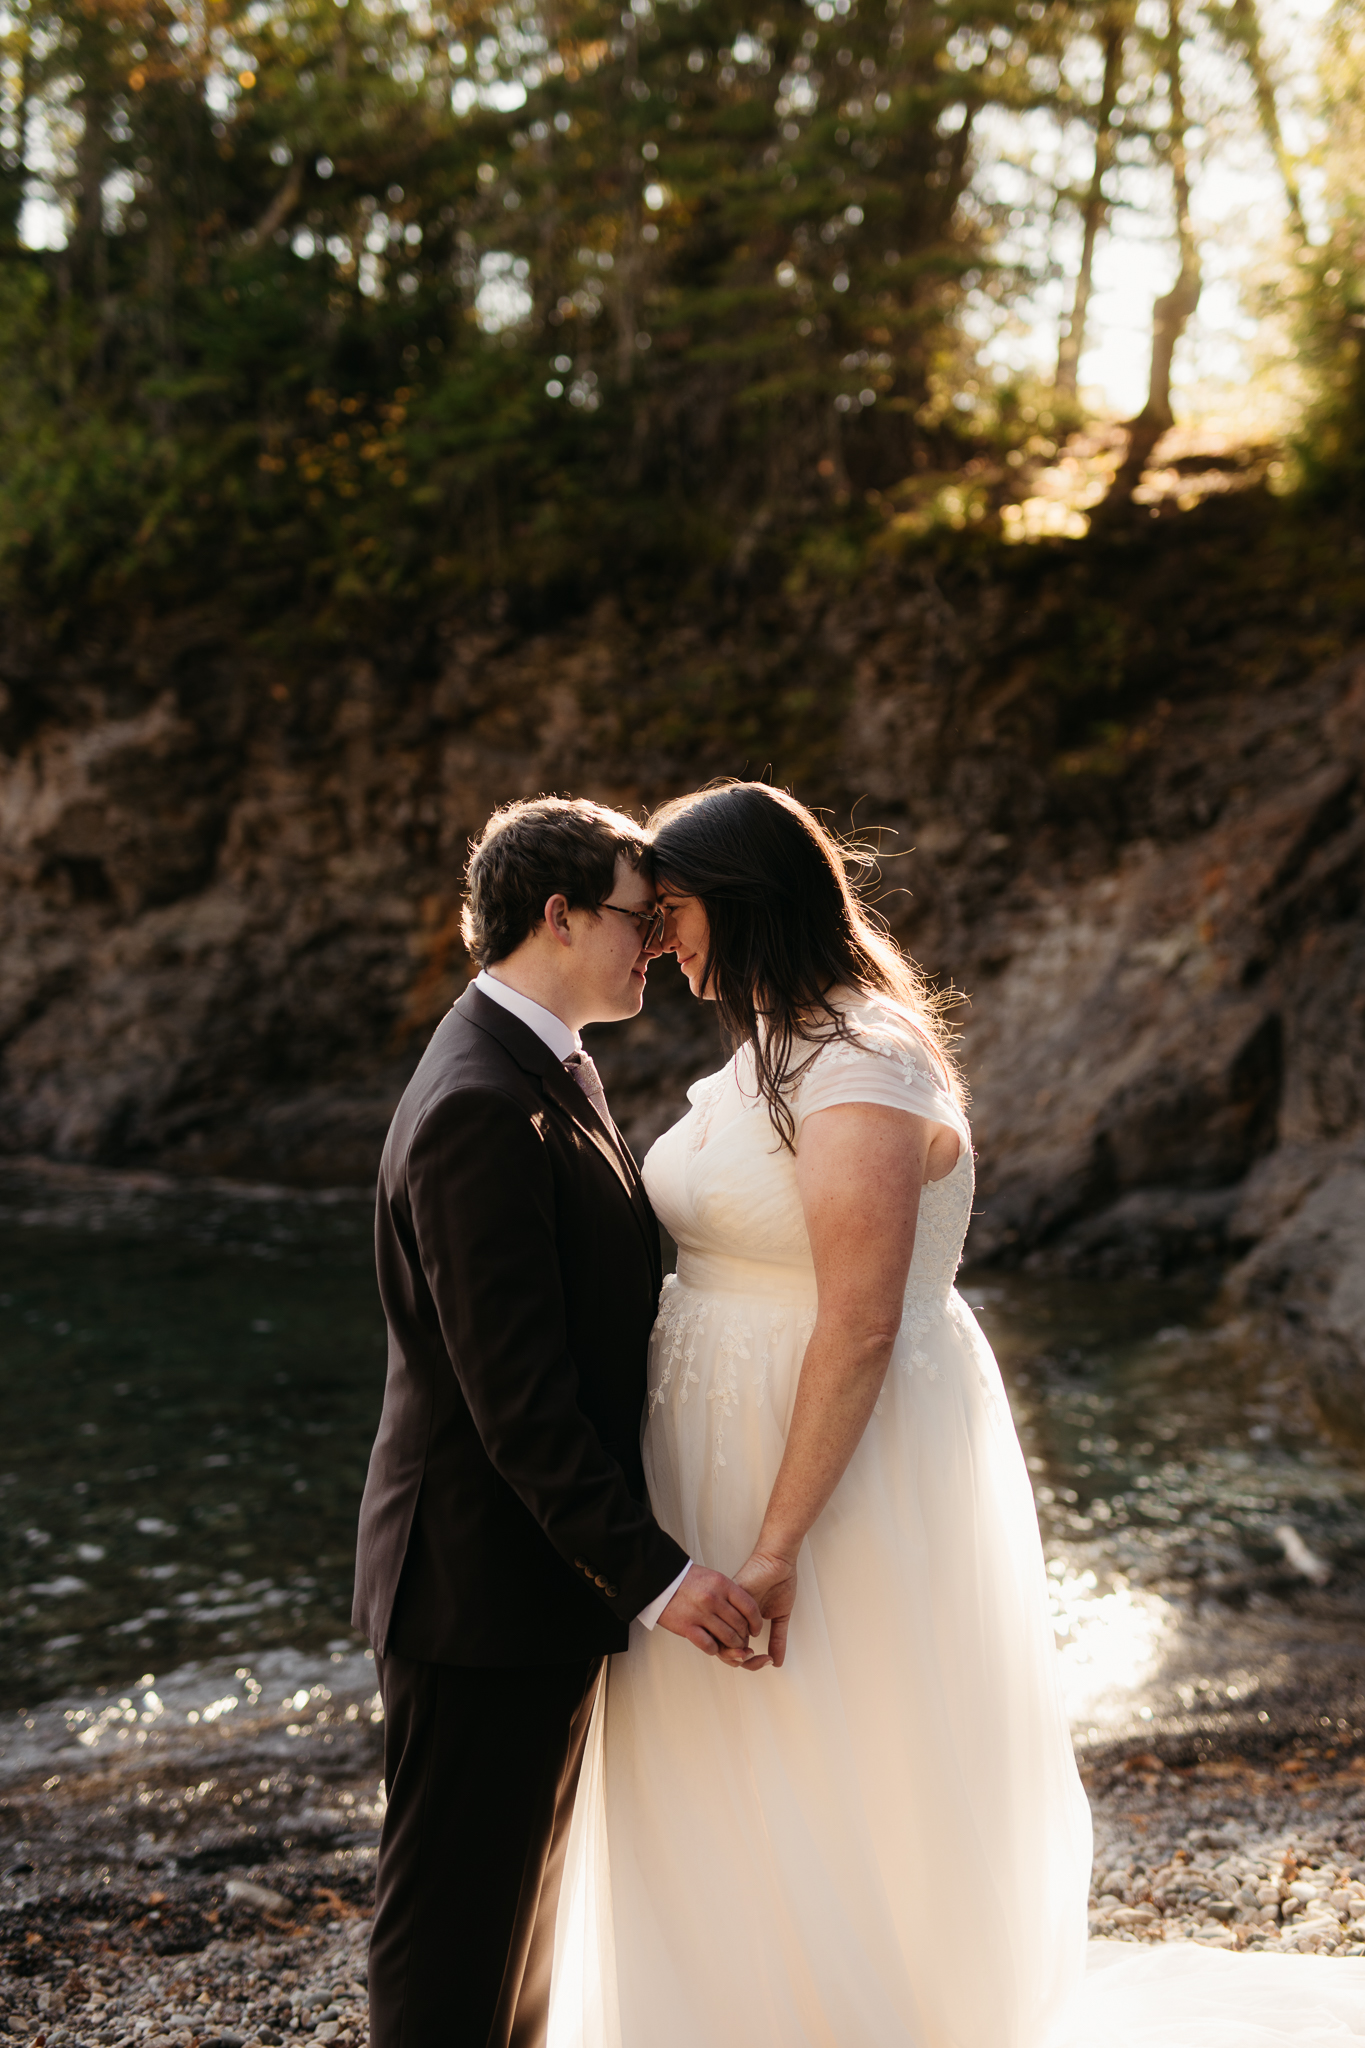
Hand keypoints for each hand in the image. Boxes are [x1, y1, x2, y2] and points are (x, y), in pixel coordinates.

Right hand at [657, 1565, 763, 1665]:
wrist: (659, 1581)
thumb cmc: (688, 1580)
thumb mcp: (713, 1578)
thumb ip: (729, 1593)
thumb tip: (747, 1612)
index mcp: (722, 1584)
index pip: (749, 1607)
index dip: (756, 1622)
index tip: (756, 1629)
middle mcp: (713, 1599)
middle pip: (740, 1625)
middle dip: (744, 1636)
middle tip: (743, 1639)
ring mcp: (700, 1614)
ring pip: (728, 1638)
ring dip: (733, 1646)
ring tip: (731, 1645)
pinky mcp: (687, 1627)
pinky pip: (709, 1646)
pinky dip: (715, 1649)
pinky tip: (713, 1645)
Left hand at [734, 1547, 797, 1668]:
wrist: (779, 1560)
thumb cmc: (779, 1582)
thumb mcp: (780, 1616)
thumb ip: (778, 1639)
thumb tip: (777, 1662)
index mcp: (742, 1622)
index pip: (737, 1649)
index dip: (749, 1661)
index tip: (765, 1661)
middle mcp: (733, 1616)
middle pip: (727, 1649)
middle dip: (745, 1661)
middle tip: (760, 1660)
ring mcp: (730, 1608)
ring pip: (723, 1638)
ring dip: (740, 1651)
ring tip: (754, 1653)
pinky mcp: (730, 1598)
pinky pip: (726, 1621)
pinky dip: (739, 1634)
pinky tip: (750, 1637)